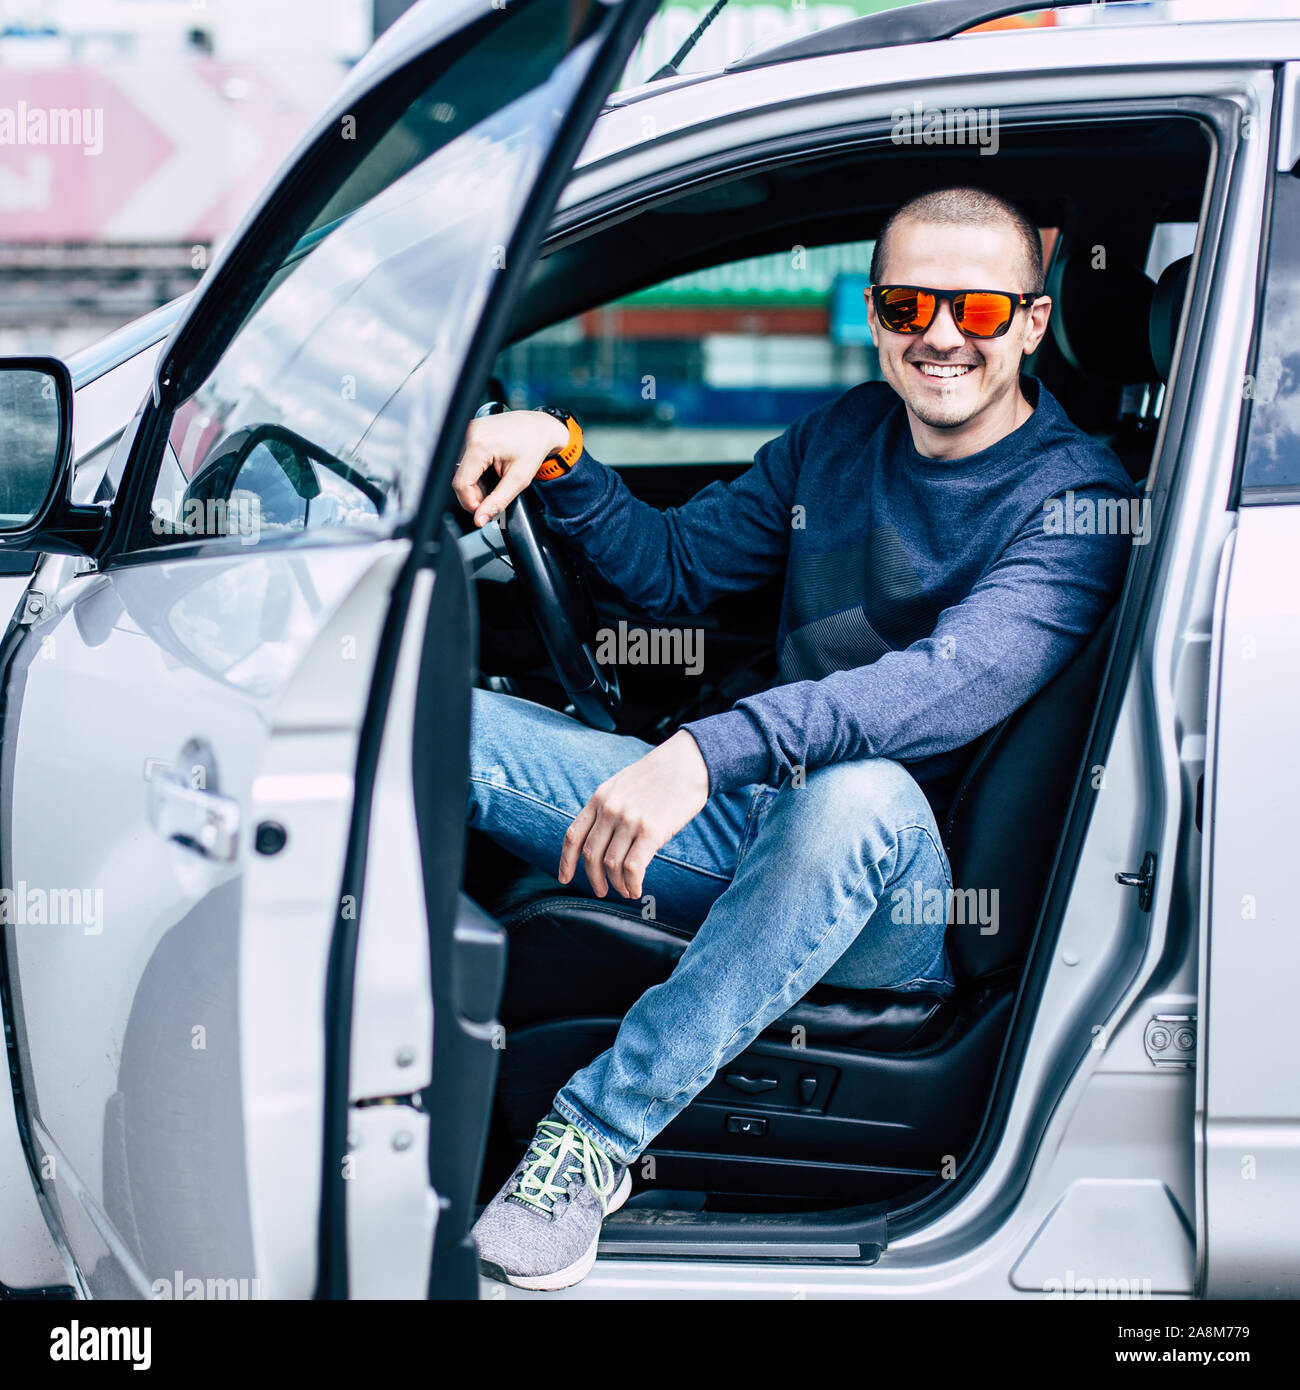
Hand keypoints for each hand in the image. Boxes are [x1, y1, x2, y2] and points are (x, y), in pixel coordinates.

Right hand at [453, 409, 569, 527]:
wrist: (540, 427)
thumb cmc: (534, 447)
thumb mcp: (518, 480)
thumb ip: (497, 502)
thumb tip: (480, 518)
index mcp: (480, 445)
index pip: (461, 484)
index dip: (471, 503)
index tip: (483, 510)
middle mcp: (470, 434)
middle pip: (460, 478)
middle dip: (475, 493)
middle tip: (493, 496)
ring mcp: (468, 430)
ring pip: (461, 470)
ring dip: (475, 482)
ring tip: (495, 480)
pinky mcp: (470, 430)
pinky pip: (465, 459)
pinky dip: (476, 470)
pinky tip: (490, 470)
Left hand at [559, 731, 709, 899]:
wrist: (688, 762)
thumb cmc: (659, 775)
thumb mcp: (622, 785)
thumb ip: (609, 808)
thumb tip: (603, 840)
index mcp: (600, 798)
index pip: (574, 835)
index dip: (566, 861)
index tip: (565, 878)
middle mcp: (610, 810)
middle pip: (590, 855)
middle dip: (593, 879)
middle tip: (601, 891)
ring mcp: (629, 820)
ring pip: (611, 865)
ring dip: (617, 885)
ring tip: (625, 891)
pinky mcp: (651, 831)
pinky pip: (633, 868)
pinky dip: (632, 884)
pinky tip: (637, 889)